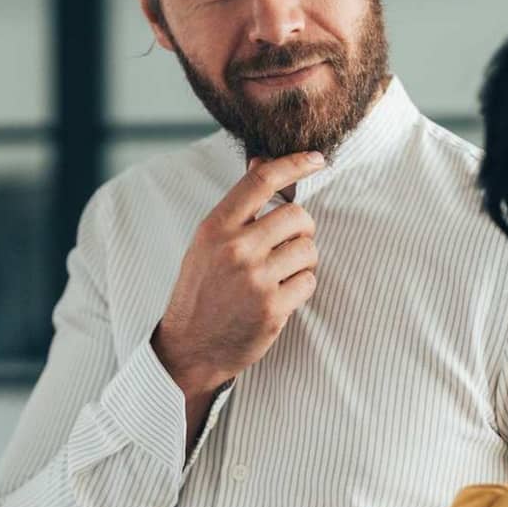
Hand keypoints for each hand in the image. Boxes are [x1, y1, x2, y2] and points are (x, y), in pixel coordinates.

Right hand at [153, 151, 325, 401]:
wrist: (189, 347)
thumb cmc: (200, 291)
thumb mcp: (206, 243)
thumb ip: (236, 208)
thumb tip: (262, 162)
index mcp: (216, 227)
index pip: (262, 180)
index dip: (295, 164)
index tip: (318, 159)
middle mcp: (236, 249)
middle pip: (297, 216)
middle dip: (302, 229)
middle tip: (290, 244)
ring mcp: (255, 280)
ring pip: (308, 249)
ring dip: (303, 261)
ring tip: (281, 274)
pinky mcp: (272, 308)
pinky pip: (309, 281)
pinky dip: (301, 287)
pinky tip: (281, 295)